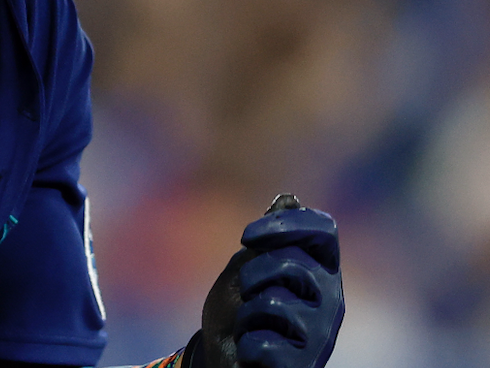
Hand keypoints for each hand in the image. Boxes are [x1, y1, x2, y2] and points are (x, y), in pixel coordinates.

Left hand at [188, 194, 343, 367]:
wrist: (221, 359)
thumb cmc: (237, 312)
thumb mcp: (245, 268)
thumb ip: (268, 240)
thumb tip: (289, 199)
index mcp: (320, 270)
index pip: (324, 230)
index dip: (286, 225)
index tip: (248, 236)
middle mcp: (330, 300)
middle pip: (292, 263)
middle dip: (253, 274)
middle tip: (246, 292)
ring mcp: (320, 335)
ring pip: (276, 304)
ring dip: (247, 314)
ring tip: (251, 326)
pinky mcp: (305, 364)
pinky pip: (267, 345)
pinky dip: (248, 345)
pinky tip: (253, 350)